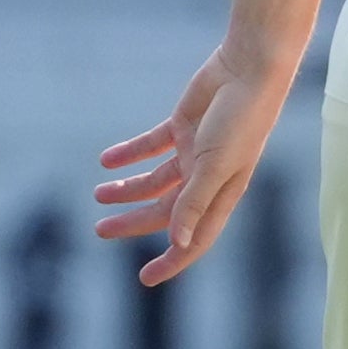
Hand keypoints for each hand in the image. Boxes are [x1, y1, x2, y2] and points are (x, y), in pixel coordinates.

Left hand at [96, 48, 293, 288]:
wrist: (249, 70)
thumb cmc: (241, 120)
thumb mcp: (215, 165)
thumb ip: (195, 202)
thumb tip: (179, 242)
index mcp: (222, 193)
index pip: (196, 237)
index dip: (172, 260)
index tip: (145, 279)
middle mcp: (208, 177)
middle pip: (166, 210)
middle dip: (134, 222)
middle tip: (100, 229)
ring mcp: (196, 151)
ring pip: (155, 180)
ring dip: (127, 189)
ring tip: (98, 194)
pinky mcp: (184, 125)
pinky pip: (151, 145)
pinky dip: (130, 154)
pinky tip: (107, 161)